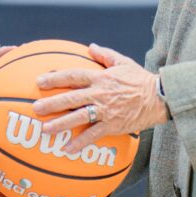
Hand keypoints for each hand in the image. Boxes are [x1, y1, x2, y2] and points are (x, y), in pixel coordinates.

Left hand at [32, 43, 168, 152]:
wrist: (159, 97)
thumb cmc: (141, 79)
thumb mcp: (123, 62)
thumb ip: (105, 55)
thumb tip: (91, 47)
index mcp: (100, 77)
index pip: (73, 75)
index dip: (55, 78)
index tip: (40, 81)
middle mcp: (100, 93)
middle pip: (71, 97)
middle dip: (52, 103)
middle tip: (36, 108)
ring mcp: (105, 110)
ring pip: (78, 116)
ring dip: (60, 123)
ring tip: (45, 129)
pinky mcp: (112, 125)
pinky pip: (93, 134)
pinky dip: (80, 143)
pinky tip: (67, 149)